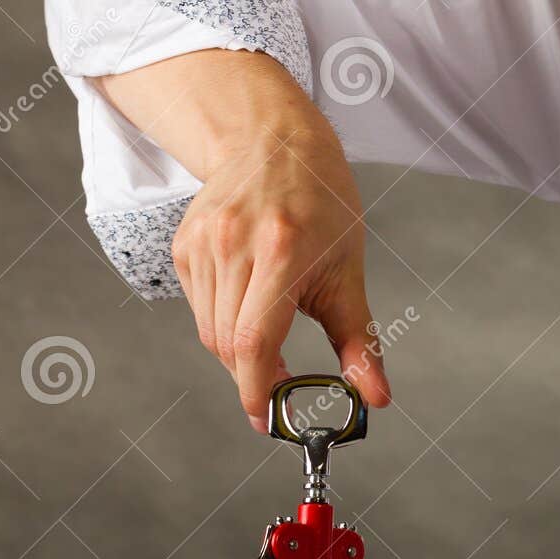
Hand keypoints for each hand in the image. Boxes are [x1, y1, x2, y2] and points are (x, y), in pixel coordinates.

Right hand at [172, 125, 389, 429]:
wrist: (272, 139)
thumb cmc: (319, 201)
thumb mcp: (348, 269)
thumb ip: (358, 342)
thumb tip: (375, 397)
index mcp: (282, 249)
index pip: (254, 342)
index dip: (256, 391)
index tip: (267, 418)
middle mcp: (236, 243)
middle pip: (229, 346)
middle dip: (252, 376)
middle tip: (276, 384)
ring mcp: (205, 243)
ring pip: (210, 333)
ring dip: (237, 352)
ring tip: (266, 331)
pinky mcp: (184, 246)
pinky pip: (199, 310)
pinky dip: (221, 324)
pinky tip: (244, 300)